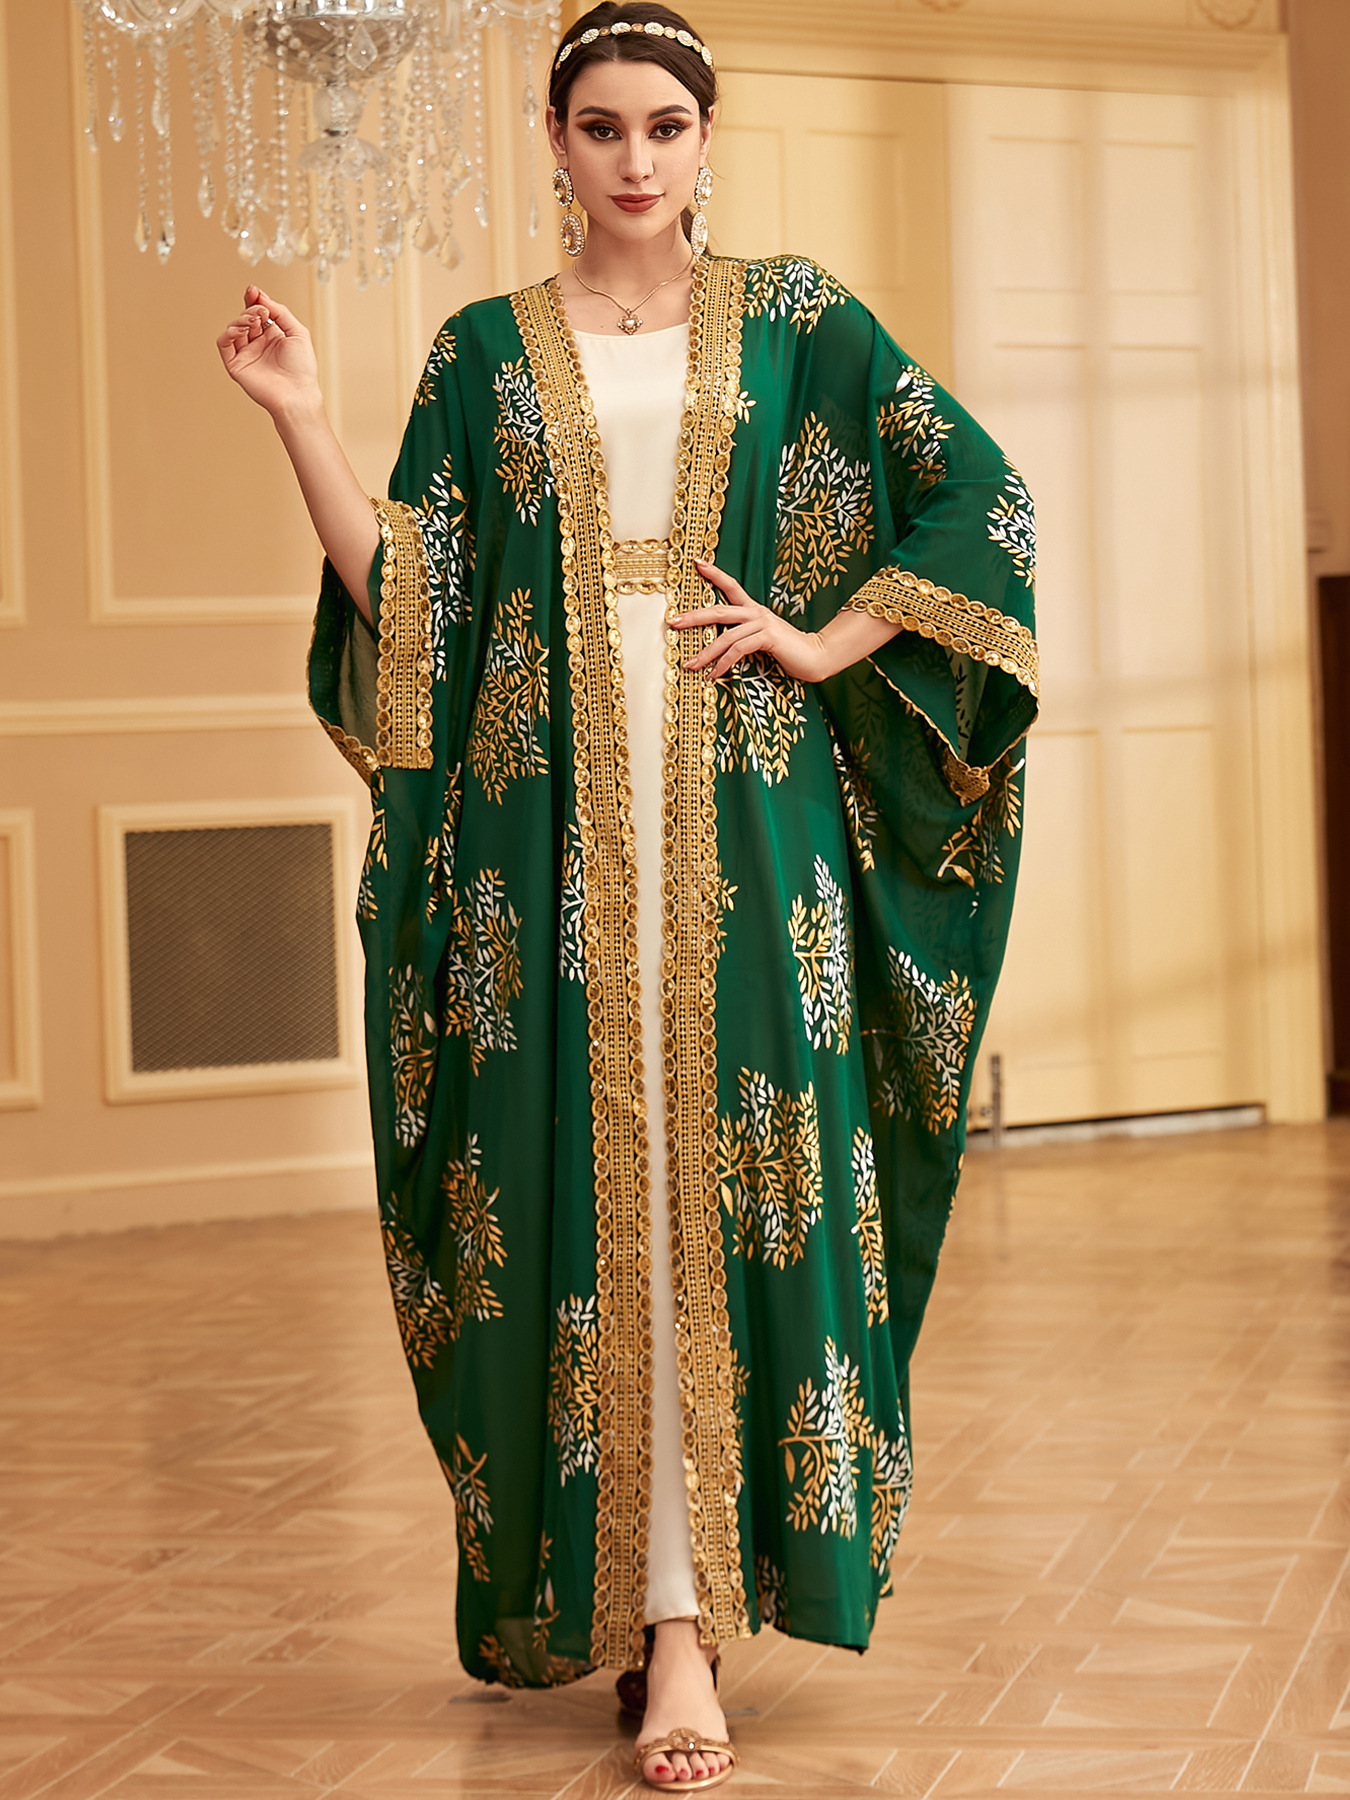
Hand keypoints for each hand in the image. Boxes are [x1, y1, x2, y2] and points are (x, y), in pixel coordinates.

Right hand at [216, 286, 321, 420]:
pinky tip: (242, 329)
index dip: (254, 300)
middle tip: (261, 310)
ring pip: (234, 328)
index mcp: (272, 337)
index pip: (257, 313)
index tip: (254, 290)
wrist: (297, 393)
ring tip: (255, 319)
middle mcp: (258, 344)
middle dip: (251, 308)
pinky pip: (224, 343)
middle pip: (245, 318)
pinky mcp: (236, 365)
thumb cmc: (302, 370)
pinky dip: (229, 332)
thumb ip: (281, 312)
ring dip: (242, 318)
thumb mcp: (298, 332)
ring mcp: (246, 354)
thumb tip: (262, 297)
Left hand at [672, 560, 830, 682]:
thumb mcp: (762, 640)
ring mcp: (762, 623)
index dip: (715, 574)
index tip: (697, 562)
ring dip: (705, 653)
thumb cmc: (788, 651)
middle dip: (694, 617)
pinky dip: (723, 664)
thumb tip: (720, 647)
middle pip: (719, 610)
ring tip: (690, 665)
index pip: (732, 587)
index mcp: (754, 610)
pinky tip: (714, 675)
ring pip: (725, 635)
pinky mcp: (767, 637)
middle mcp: (757, 613)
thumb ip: (744, 638)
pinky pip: (738, 650)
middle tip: (673, 622)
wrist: (815, 657)